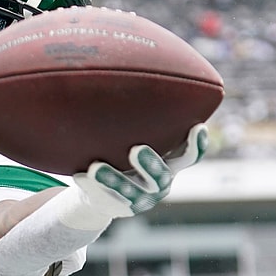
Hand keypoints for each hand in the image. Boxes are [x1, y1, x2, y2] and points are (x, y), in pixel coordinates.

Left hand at [72, 124, 208, 217]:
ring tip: (95, 167)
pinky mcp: (118, 208)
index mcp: (170, 163)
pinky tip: (78, 175)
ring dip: (113, 178)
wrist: (105, 192)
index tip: (197, 126)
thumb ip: (138, 118)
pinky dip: (91, 186)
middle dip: (150, 163)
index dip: (196, 144)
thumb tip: (126, 67)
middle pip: (161, 176)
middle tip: (136, 149)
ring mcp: (140, 199)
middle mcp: (160, 183)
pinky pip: (104, 197)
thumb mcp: (132, 136)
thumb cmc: (122, 152)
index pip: (189, 155)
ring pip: (129, 191)